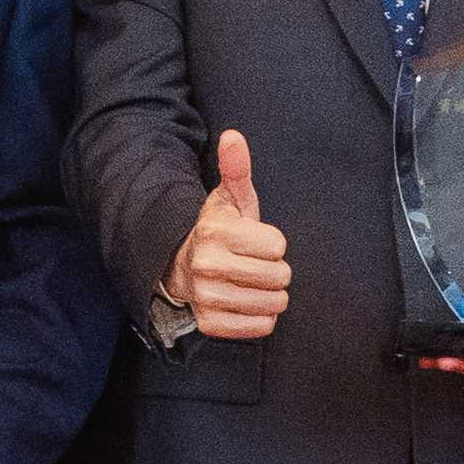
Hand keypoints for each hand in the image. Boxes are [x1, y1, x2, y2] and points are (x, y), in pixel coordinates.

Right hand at [168, 127, 289, 340]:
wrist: (183, 266)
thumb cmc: (220, 230)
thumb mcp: (230, 199)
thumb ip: (237, 168)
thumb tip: (234, 135)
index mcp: (215, 231)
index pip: (278, 245)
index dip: (272, 243)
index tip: (254, 241)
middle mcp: (206, 265)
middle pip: (280, 276)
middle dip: (275, 270)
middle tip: (254, 263)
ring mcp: (206, 297)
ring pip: (273, 304)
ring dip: (269, 295)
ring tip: (250, 283)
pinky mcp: (211, 324)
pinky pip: (260, 328)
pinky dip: (260, 318)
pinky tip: (244, 302)